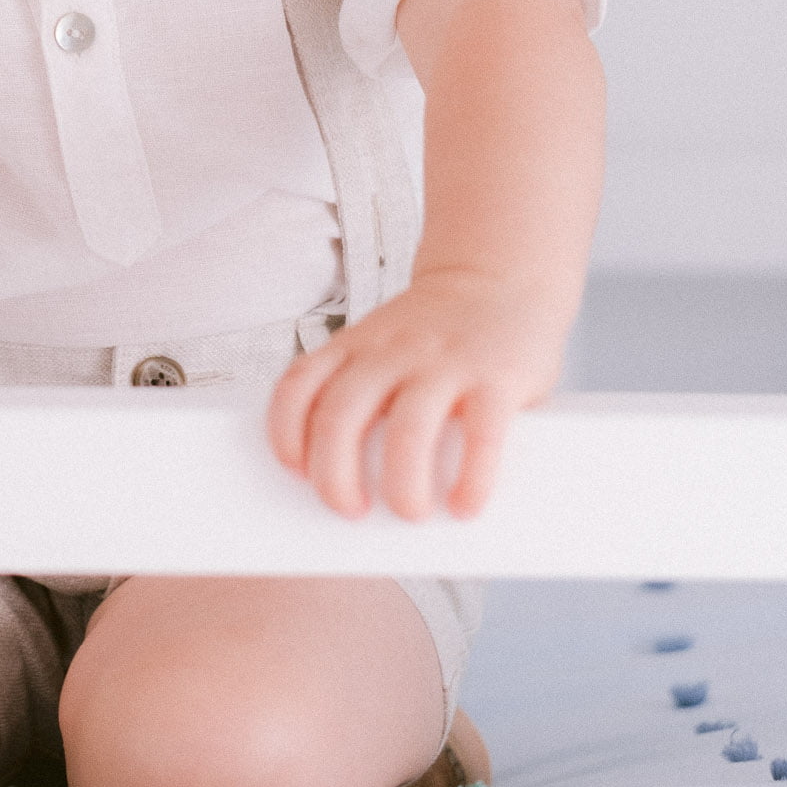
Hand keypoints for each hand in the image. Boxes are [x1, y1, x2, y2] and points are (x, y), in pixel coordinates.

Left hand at [266, 269, 572, 520]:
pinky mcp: (497, 378)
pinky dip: (471, 479)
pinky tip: (464, 506)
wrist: (499, 274)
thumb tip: (351, 481)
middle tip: (351, 511)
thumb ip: (364, 390)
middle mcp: (392, 352)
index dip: (286, 433)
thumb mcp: (382, 342)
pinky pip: (482, 435)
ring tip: (410, 512)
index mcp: (355, 345)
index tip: (296, 474)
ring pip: (409, 429)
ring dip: (403, 483)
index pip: (299, 385)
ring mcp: (445, 362)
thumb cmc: (432, 331)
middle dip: (336, 475)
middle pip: (343, 415)